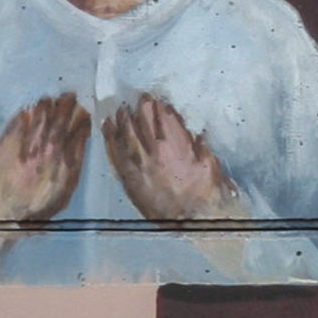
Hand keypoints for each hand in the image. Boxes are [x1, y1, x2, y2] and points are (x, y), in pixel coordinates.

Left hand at [0, 93, 91, 238]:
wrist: (1, 211)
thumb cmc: (36, 207)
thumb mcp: (64, 193)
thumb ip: (74, 165)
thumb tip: (79, 140)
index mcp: (66, 161)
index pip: (80, 128)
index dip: (83, 117)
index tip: (83, 114)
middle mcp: (49, 148)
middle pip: (62, 114)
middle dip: (68, 102)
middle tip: (69, 97)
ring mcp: (28, 141)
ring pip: (42, 111)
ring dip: (49, 104)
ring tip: (50, 102)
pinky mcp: (10, 139)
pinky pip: (22, 117)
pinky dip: (28, 112)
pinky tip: (30, 111)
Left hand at [99, 93, 246, 230]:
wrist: (192, 218)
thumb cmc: (205, 194)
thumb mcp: (210, 165)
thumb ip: (202, 147)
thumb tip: (197, 135)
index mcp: (178, 145)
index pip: (165, 119)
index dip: (159, 107)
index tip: (156, 99)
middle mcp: (157, 151)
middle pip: (144, 123)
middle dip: (141, 108)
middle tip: (138, 98)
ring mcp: (141, 164)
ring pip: (127, 135)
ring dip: (123, 119)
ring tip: (119, 109)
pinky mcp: (131, 178)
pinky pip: (116, 154)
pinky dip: (110, 138)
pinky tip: (106, 128)